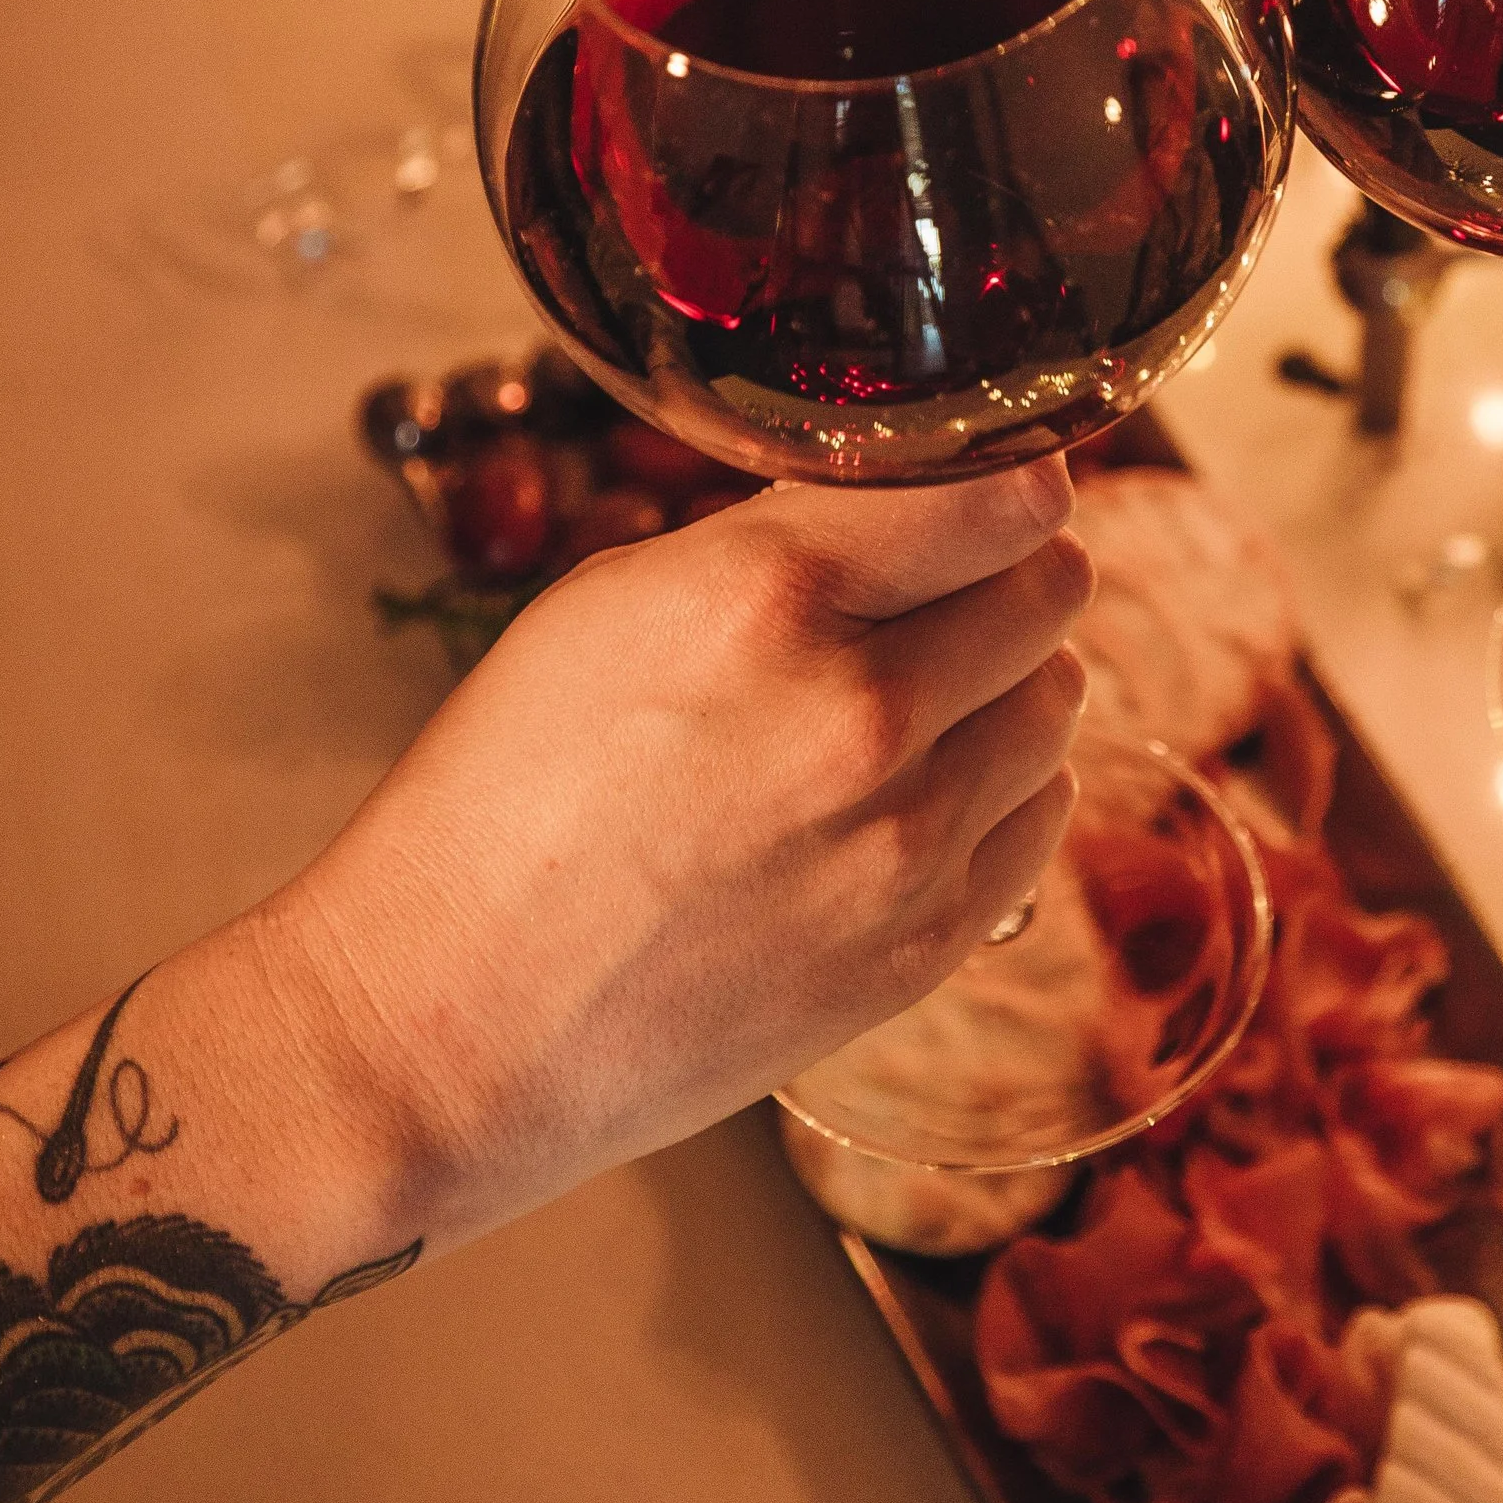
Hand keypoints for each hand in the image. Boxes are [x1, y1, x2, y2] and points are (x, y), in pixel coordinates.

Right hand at [252, 459, 1092, 1259]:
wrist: (442, 1029)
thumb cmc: (500, 800)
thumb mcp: (610, 604)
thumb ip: (776, 537)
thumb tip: (902, 491)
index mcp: (772, 603)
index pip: (1006, 496)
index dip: (1004, 473)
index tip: (982, 478)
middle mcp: (863, 719)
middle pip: (1050, 587)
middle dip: (1002, 568)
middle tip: (934, 582)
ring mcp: (907, 849)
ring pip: (1059, 701)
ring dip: (1005, 679)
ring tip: (909, 691)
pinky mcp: (924, 951)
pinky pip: (1040, 820)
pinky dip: (1000, 789)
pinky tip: (912, 788)